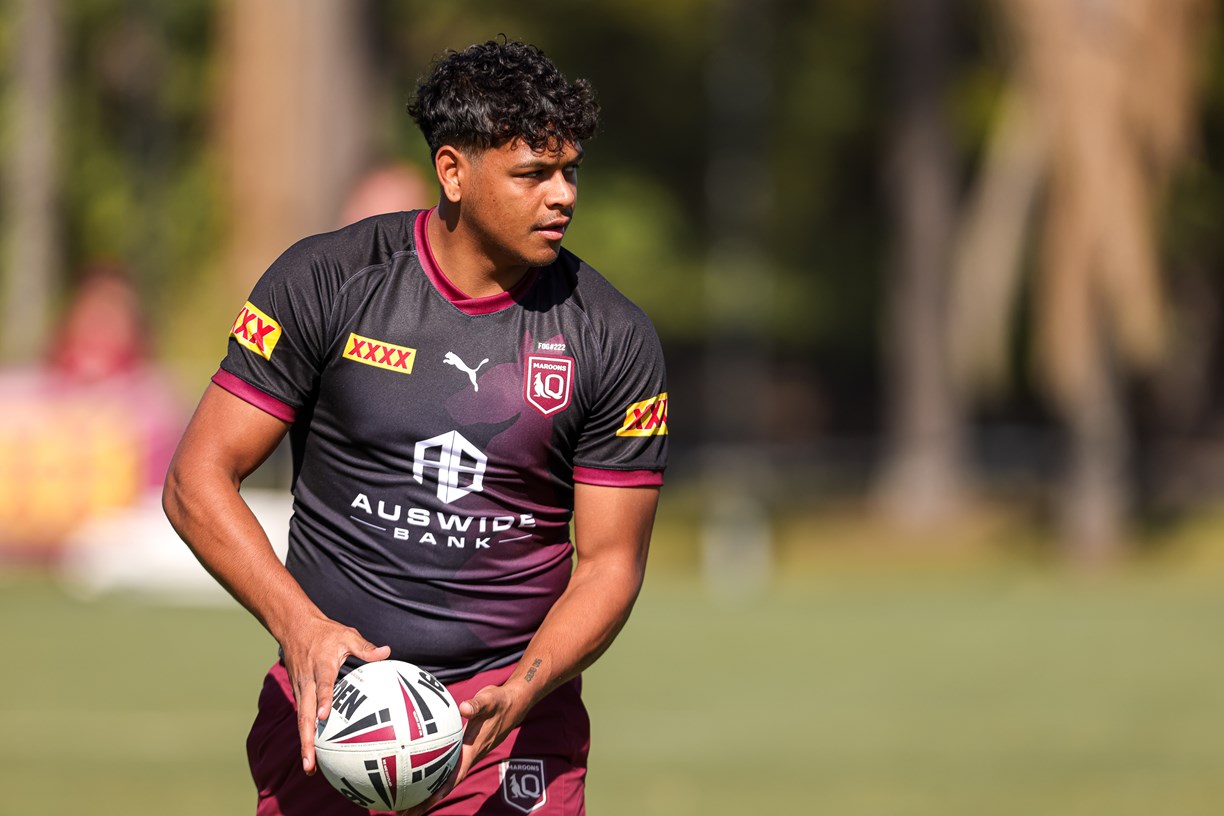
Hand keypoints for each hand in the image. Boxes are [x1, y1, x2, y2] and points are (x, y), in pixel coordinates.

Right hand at [280, 615, 390, 775]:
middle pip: (305, 714)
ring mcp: (300, 690)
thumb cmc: (325, 633)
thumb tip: (387, 652)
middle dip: (307, 740)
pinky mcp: (299, 694)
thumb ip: (365, 647)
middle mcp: (307, 682)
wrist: (294, 628)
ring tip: (310, 767)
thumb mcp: (347, 635)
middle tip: (310, 763)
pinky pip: (303, 716)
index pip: (322, 685)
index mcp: (320, 666)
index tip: (325, 716)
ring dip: (304, 743)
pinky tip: (313, 753)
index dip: (323, 700)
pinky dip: (306, 734)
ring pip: (301, 720)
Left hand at [392, 683, 529, 814]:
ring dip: (426, 793)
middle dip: (426, 800)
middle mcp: (469, 756)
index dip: (443, 788)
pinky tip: (415, 775)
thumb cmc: (500, 702)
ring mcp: (467, 754)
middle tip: (403, 813)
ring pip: (445, 778)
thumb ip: (477, 704)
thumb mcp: (489, 699)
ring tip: (403, 805)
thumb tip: (463, 708)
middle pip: (446, 784)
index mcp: (474, 748)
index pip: (457, 773)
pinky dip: (431, 776)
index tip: (427, 802)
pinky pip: (446, 767)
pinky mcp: (464, 749)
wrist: (513, 704)